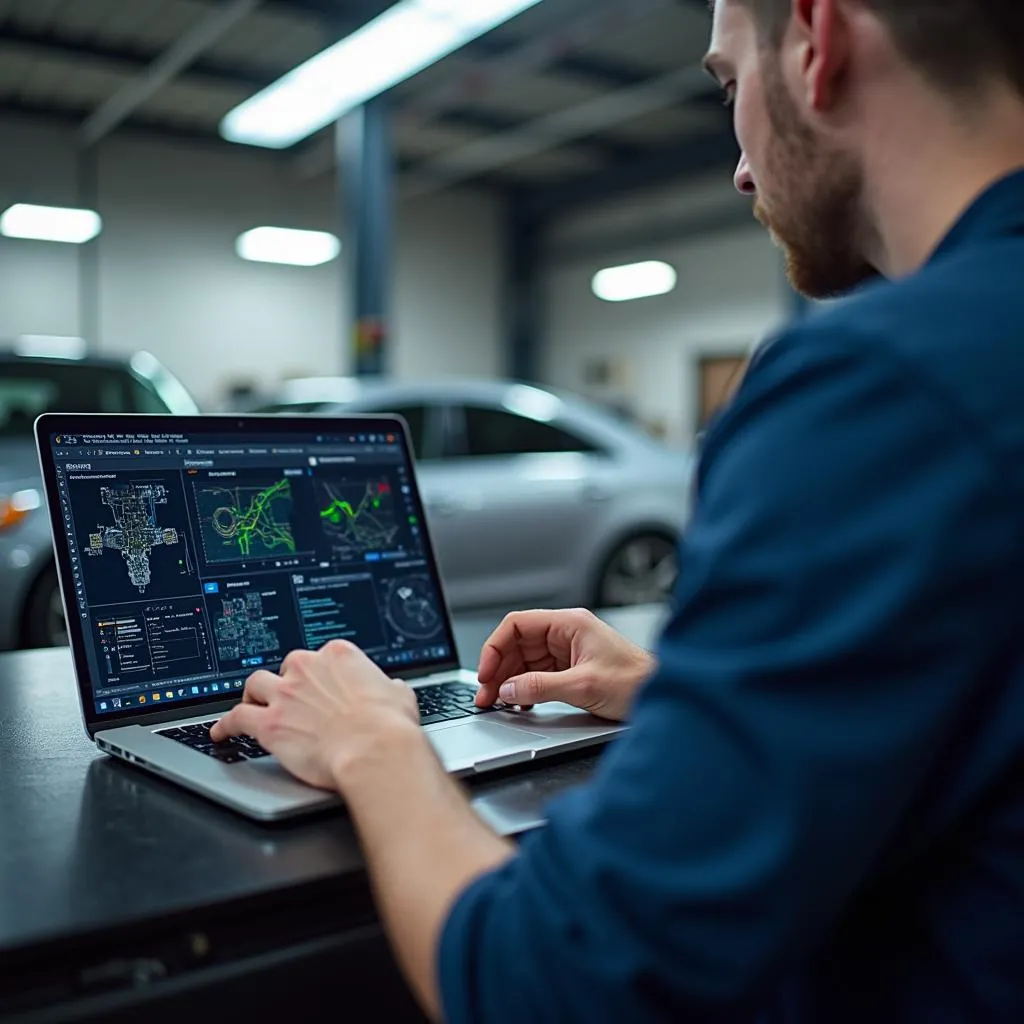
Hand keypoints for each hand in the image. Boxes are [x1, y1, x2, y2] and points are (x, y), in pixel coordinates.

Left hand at [210, 640, 421, 791]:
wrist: (375, 749)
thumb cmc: (390, 725)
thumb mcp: (400, 695)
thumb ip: (389, 688)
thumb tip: (393, 689)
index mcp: (339, 656)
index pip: (319, 657)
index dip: (317, 675)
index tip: (317, 686)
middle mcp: (308, 668)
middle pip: (287, 667)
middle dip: (287, 682)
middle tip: (290, 698)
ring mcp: (285, 694)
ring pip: (256, 684)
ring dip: (253, 694)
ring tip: (251, 704)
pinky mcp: (269, 723)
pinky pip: (235, 718)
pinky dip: (225, 725)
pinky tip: (221, 732)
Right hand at [476, 609, 654, 722]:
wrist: (665, 696)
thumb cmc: (637, 681)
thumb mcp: (583, 686)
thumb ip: (540, 687)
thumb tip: (508, 690)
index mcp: (569, 624)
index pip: (517, 625)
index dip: (495, 648)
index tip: (485, 673)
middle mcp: (566, 634)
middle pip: (517, 645)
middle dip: (498, 669)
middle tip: (486, 695)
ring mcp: (568, 652)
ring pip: (525, 661)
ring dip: (509, 681)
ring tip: (499, 703)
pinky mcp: (572, 670)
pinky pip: (538, 675)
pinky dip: (525, 689)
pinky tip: (520, 704)